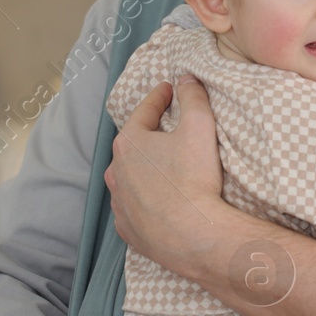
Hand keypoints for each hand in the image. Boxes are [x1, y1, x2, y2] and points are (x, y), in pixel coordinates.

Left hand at [105, 76, 230, 275]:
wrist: (193, 236)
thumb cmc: (194, 179)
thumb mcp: (199, 127)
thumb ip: (192, 97)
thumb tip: (186, 79)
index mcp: (129, 144)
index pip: (144, 112)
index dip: (159, 97)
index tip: (168, 89)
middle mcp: (116, 173)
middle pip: (132, 146)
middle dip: (147, 135)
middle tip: (165, 129)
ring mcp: (120, 203)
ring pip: (128, 179)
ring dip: (142, 170)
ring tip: (161, 168)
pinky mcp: (128, 229)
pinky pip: (133, 208)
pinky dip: (143, 200)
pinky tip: (157, 201)